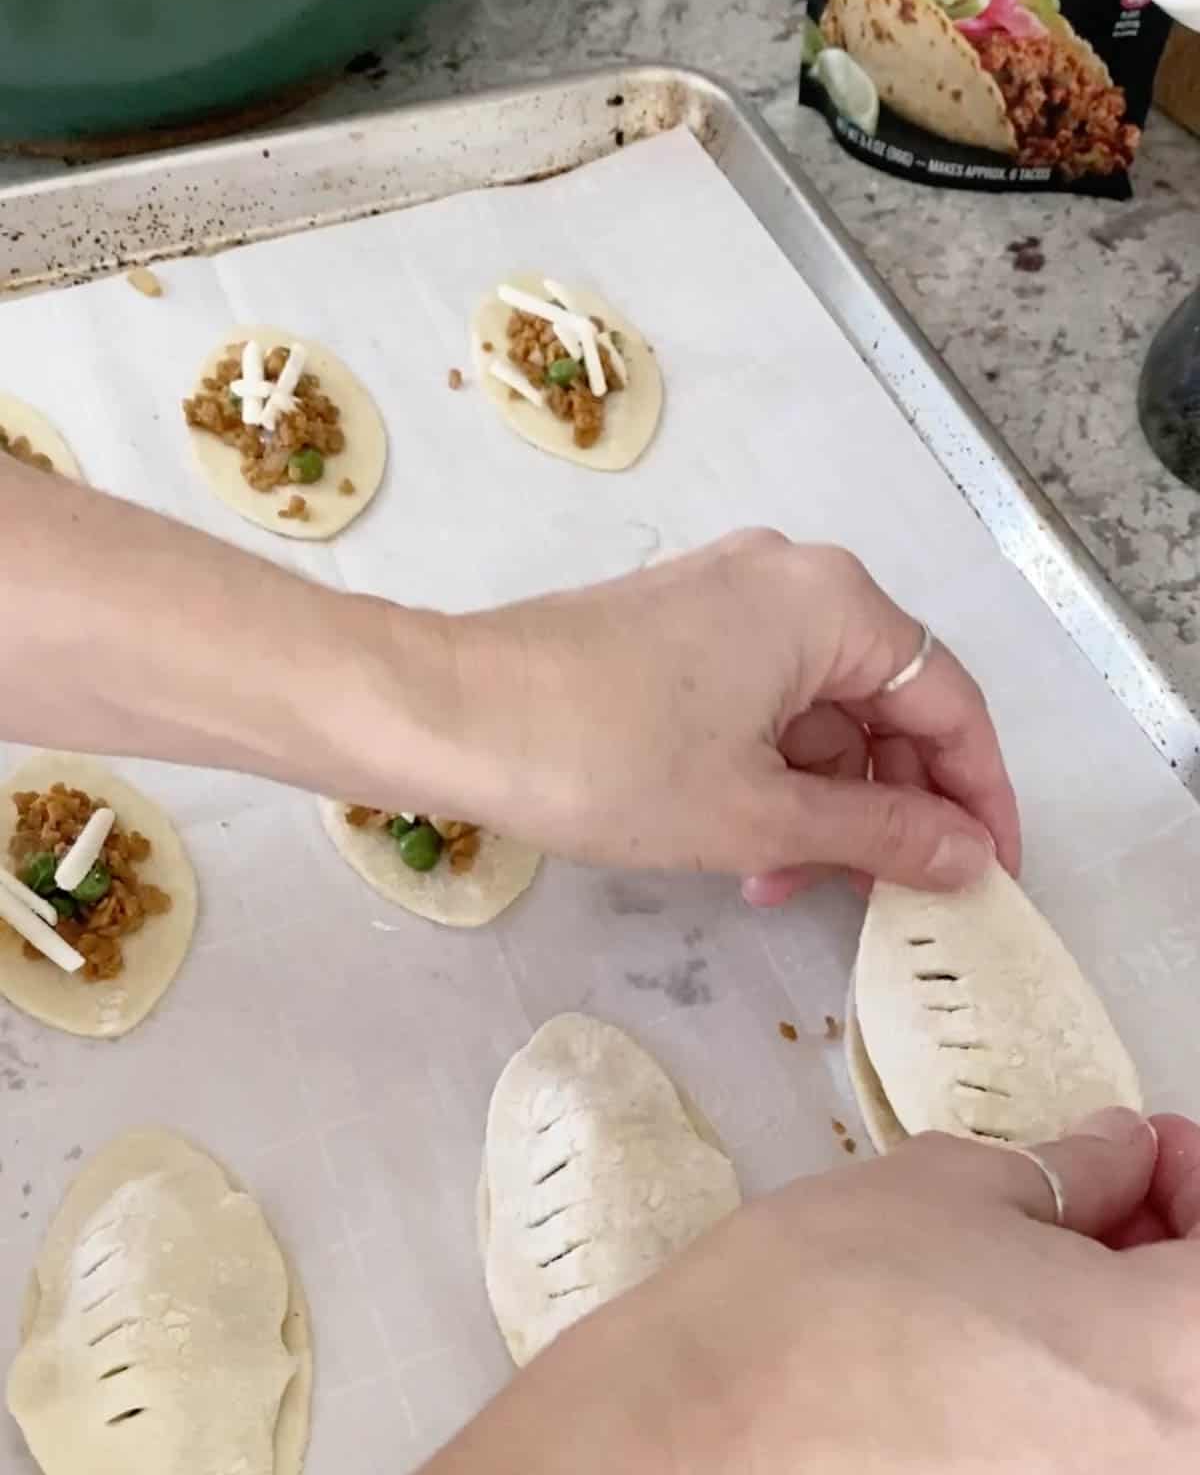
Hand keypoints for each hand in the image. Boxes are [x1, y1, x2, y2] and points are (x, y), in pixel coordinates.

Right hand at [185, 1110, 1199, 1474]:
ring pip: (1152, 1414)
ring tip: (1007, 1261)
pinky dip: (1062, 1401)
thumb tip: (1116, 1156)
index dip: (1196, 1176)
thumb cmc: (817, 1319)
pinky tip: (965, 1353)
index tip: (1140, 1144)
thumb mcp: (942, 1190)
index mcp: (1191, 1369)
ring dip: (1111, 1327)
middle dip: (1158, 1252)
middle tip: (1081, 1189)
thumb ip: (1064, 1171)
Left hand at [429, 529, 1018, 890]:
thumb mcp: (757, 813)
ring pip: (818, 710)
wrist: (443, 714)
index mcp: (830, 602)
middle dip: (886, 806)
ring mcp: (727, 596)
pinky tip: (741, 843)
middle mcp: (789, 578)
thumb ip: (880, 833)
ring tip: (780, 881)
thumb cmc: (604, 761)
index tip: (989, 875)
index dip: (979, 797)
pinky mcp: (677, 625)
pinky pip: (760, 699)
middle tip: (878, 895)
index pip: (949, 703)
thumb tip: (969, 856)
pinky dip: (766, 772)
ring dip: (819, 801)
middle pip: (885, 703)